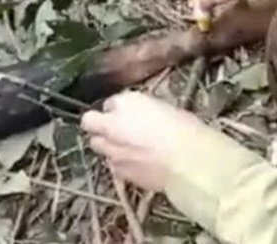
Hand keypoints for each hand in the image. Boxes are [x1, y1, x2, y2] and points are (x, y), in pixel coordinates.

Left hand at [80, 91, 205, 191]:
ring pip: (98, 145)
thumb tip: (134, 116)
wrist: (186, 162)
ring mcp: (112, 150)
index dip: (117, 109)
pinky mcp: (119, 172)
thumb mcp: (162, 107)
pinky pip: (113, 165)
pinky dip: (120, 164)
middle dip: (100, 125)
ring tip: (127, 148)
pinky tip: (137, 164)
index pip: (109, 103)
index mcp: (125, 103)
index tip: (126, 113)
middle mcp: (112, 125)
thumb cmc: (182, 129)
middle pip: (90, 122)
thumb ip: (140, 110)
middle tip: (116, 129)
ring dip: (108, 145)